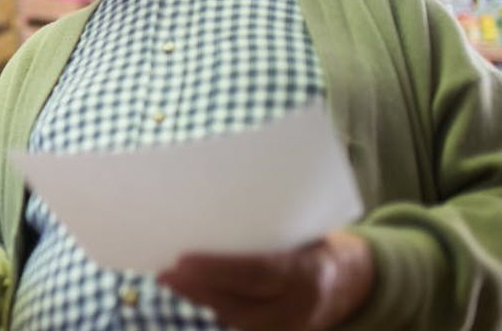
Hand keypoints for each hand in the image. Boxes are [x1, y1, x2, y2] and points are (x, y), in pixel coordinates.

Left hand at [158, 230, 374, 330]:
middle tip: (166, 272)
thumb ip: (269, 227)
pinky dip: (216, 307)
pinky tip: (193, 291)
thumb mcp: (305, 231)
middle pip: (240, 306)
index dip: (217, 270)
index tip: (183, 260)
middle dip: (198, 291)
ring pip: (237, 320)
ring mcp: (292, 328)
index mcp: (308, 272)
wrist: (355, 281)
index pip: (257, 274)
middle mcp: (300, 307)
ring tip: (171, 279)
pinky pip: (243, 325)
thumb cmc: (318, 244)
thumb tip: (216, 203)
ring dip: (201, 300)